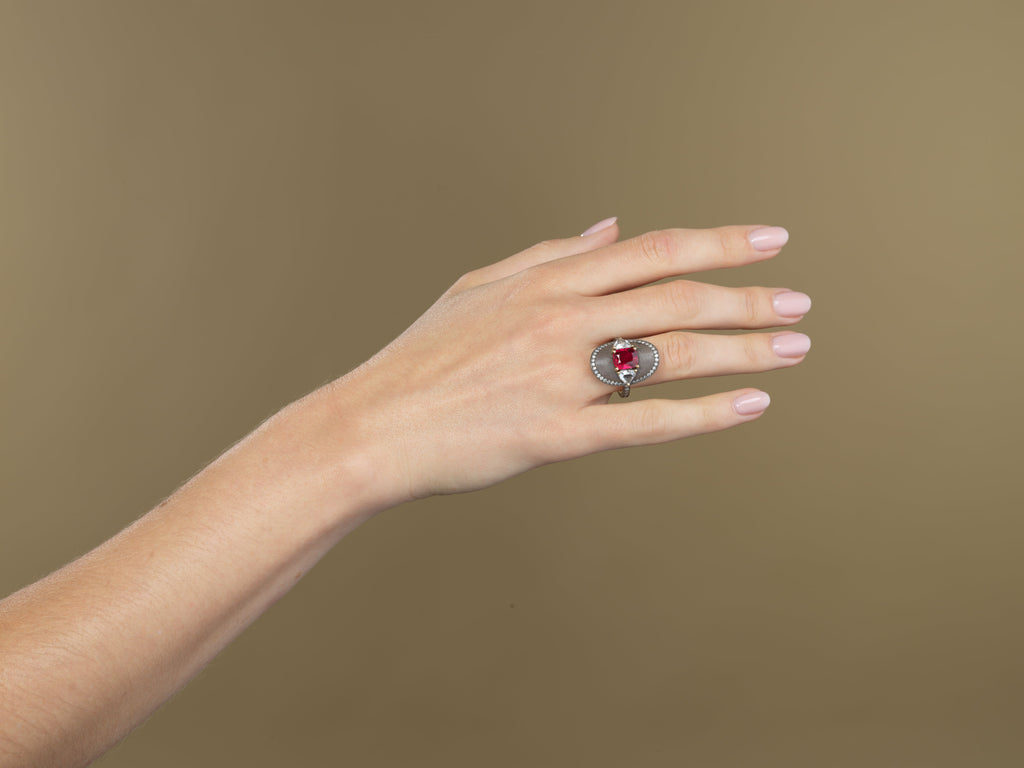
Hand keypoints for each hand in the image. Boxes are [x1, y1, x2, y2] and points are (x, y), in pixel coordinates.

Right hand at [327, 219, 809, 505]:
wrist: (372, 426)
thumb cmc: (422, 357)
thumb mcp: (479, 287)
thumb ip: (549, 252)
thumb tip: (611, 226)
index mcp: (545, 280)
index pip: (652, 250)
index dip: (719, 243)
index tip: (771, 240)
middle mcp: (560, 320)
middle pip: (678, 299)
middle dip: (750, 300)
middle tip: (801, 304)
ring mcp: (559, 378)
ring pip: (673, 355)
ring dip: (744, 350)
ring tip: (794, 349)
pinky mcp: (556, 435)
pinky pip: (647, 422)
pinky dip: (705, 413)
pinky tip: (751, 407)